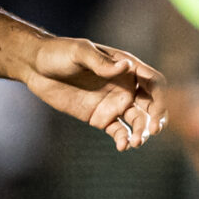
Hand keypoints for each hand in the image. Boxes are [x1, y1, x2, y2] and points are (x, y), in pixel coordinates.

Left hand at [21, 37, 168, 150]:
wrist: (36, 67)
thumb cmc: (58, 52)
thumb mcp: (79, 52)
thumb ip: (101, 62)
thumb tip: (126, 67)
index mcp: (126, 67)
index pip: (154, 82)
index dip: (162, 97)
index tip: (156, 111)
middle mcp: (125, 86)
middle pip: (151, 105)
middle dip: (156, 118)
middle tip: (152, 131)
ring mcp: (114, 103)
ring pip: (137, 120)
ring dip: (141, 132)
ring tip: (136, 142)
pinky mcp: (101, 117)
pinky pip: (118, 131)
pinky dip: (124, 139)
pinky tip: (122, 146)